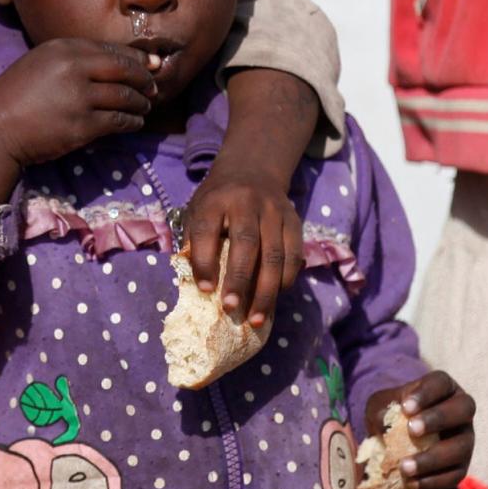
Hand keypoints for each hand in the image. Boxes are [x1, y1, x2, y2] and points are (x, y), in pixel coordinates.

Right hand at [0, 39, 157, 225]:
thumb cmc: (15, 97)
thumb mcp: (40, 64)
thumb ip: (73, 61)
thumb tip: (113, 65)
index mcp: (63, 47)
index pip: (111, 49)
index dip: (137, 57)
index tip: (151, 64)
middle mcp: (74, 67)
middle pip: (124, 69)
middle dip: (144, 78)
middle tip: (154, 86)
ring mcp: (79, 97)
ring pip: (125, 96)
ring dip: (140, 103)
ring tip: (145, 106)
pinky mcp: (82, 125)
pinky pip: (118, 121)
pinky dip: (131, 122)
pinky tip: (134, 123)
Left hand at [183, 170, 304, 330]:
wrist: (252, 170)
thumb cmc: (218, 200)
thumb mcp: (198, 210)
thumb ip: (194, 242)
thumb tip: (194, 286)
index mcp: (215, 200)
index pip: (207, 230)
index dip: (204, 261)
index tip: (205, 290)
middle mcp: (246, 202)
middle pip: (246, 243)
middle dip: (239, 280)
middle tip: (232, 309)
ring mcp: (274, 210)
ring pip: (274, 253)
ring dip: (266, 290)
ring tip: (256, 318)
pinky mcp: (293, 220)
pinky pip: (293, 254)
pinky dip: (285, 279)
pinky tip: (275, 298)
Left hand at [363, 371, 476, 488]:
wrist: (400, 441)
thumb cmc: (393, 414)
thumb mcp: (381, 405)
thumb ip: (381, 410)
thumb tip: (385, 424)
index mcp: (443, 388)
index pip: (441, 383)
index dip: (426, 394)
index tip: (406, 407)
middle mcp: (461, 411)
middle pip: (464, 408)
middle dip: (439, 419)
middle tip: (412, 430)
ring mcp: (465, 439)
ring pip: (461, 447)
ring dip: (433, 458)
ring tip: (405, 467)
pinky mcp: (461, 466)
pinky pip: (455, 475)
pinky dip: (433, 481)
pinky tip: (412, 483)